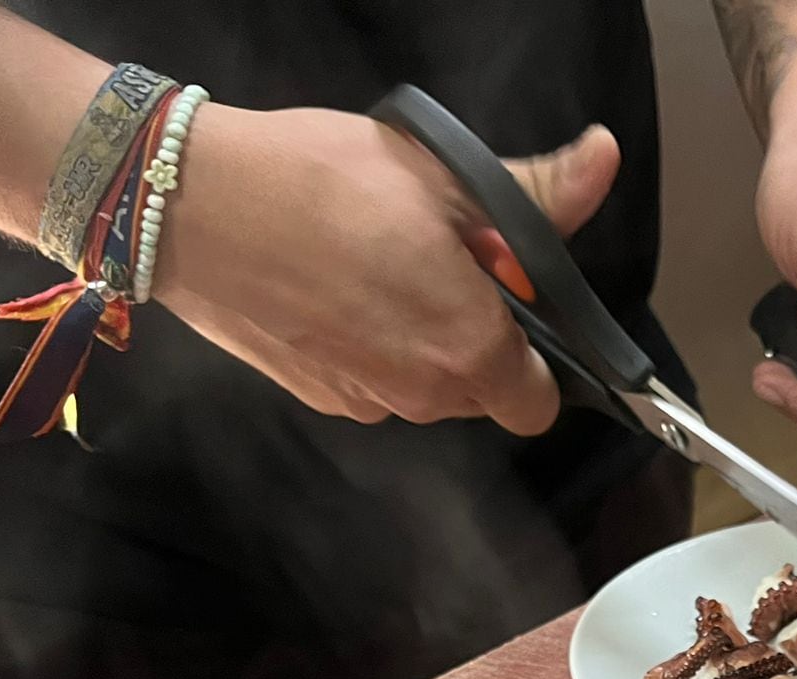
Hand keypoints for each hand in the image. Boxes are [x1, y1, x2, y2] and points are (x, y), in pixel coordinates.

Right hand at [156, 105, 619, 430]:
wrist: (192, 204)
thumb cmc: (320, 184)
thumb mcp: (444, 173)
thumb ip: (538, 190)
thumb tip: (604, 160)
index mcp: (470, 349)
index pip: (540, 400)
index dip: (537, 354)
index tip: (510, 301)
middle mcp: (422, 394)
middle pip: (482, 393)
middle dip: (477, 339)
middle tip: (438, 261)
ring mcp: (364, 399)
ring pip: (424, 388)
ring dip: (420, 341)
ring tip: (379, 263)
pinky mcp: (316, 393)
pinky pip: (370, 381)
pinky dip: (367, 345)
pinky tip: (335, 285)